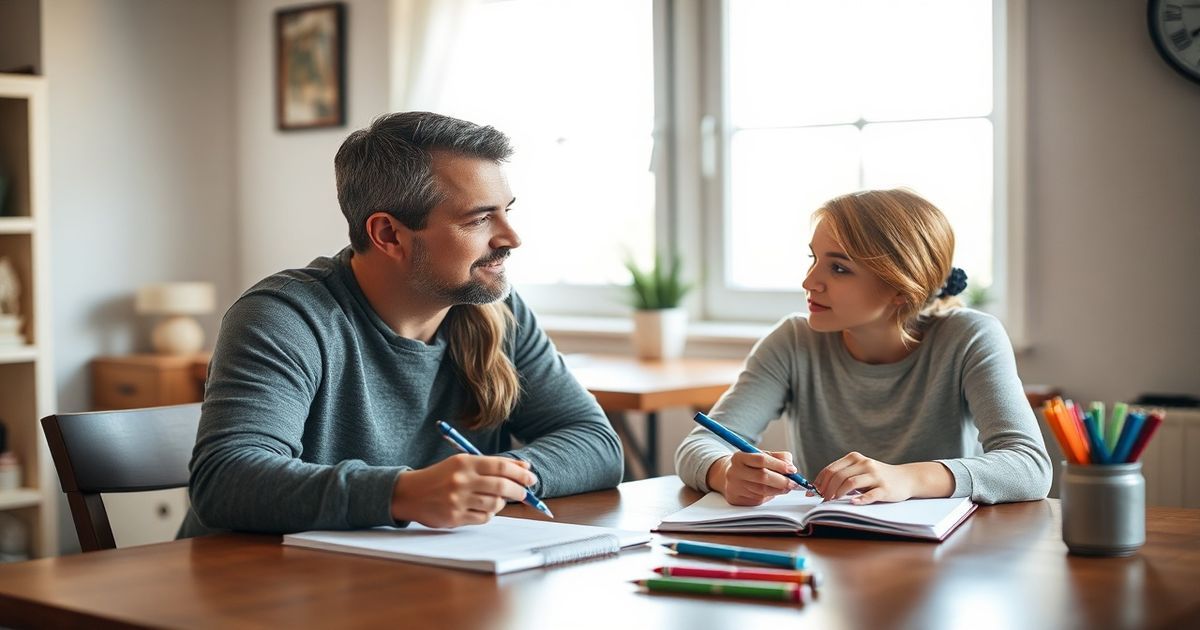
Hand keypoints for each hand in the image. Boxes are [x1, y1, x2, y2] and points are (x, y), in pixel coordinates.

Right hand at [390, 454, 535, 527]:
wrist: (410, 493)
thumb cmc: (441, 477)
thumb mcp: (463, 464)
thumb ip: (491, 465)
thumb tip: (524, 467)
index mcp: (465, 462)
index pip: (500, 466)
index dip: (520, 472)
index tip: (531, 477)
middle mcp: (461, 480)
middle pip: (502, 486)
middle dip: (519, 490)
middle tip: (526, 492)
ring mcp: (457, 500)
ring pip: (495, 504)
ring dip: (502, 503)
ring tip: (498, 500)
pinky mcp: (454, 517)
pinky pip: (483, 518)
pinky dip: (489, 514)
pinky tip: (483, 509)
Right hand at [706, 450, 800, 505]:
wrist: (729, 475)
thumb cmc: (749, 465)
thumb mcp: (761, 455)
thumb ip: (778, 457)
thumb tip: (790, 466)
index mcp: (739, 457)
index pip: (761, 460)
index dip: (779, 465)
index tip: (792, 470)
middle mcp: (734, 471)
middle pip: (762, 477)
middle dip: (782, 481)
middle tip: (793, 483)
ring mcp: (734, 486)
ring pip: (762, 491)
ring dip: (778, 490)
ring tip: (786, 487)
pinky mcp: (736, 499)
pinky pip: (758, 500)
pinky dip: (769, 496)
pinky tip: (771, 492)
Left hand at [812, 452, 952, 504]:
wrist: (906, 478)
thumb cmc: (878, 476)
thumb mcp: (860, 470)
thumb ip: (843, 474)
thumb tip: (819, 487)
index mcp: (855, 458)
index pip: (831, 469)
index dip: (820, 481)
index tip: (813, 492)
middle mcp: (865, 464)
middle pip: (839, 476)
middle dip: (827, 489)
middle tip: (822, 499)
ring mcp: (875, 476)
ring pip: (851, 483)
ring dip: (838, 493)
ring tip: (832, 501)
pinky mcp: (885, 488)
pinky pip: (870, 494)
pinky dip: (859, 499)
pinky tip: (852, 503)